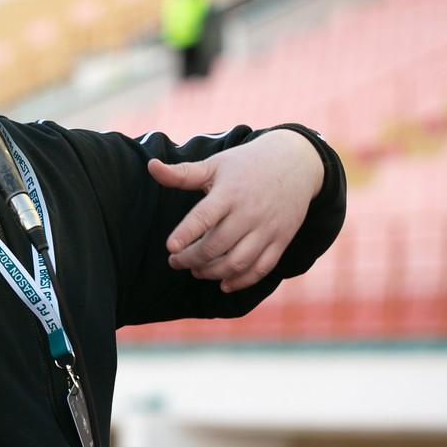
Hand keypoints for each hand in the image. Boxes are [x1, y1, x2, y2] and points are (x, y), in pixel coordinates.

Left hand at [147, 129, 323, 291]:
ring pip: (238, 262)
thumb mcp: (215, 164)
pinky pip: (262, 268)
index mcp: (229, 193)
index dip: (186, 233)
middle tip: (175, 261)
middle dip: (191, 259)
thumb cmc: (246, 164)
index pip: (204, 216)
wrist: (296, 163)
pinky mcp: (281, 240)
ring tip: (196, 271)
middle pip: (217, 246)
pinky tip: (224, 284)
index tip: (170, 247)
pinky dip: (242, 281)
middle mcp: (249, 213)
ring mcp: (267, 228)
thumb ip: (182, 174)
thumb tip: (151, 167)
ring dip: (213, 273)